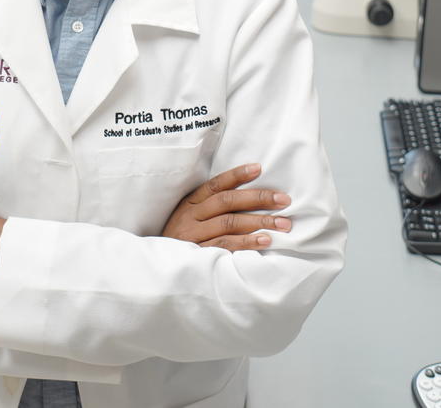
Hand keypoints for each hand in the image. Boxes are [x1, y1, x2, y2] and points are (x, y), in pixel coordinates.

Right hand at [162, 163, 291, 250]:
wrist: (156, 271)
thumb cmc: (180, 240)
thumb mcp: (189, 218)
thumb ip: (211, 207)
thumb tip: (250, 196)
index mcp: (190, 203)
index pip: (215, 185)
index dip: (237, 175)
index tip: (259, 168)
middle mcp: (190, 217)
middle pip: (227, 202)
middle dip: (258, 199)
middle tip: (284, 200)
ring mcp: (193, 237)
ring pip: (229, 223)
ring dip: (259, 222)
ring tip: (282, 223)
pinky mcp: (197, 256)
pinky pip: (225, 246)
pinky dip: (246, 242)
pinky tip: (265, 240)